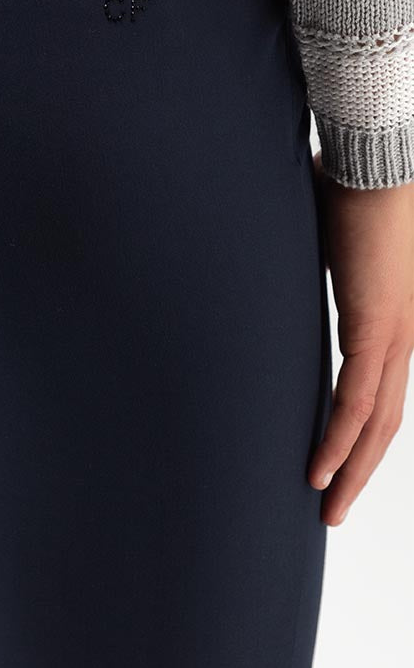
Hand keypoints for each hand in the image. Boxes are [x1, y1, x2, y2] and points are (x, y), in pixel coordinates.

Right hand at [308, 152, 413, 525]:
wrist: (377, 159)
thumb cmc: (350, 184)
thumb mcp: (322, 237)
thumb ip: (307, 261)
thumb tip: (267, 255)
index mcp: (392, 315)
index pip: (379, 390)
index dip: (359, 432)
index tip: (333, 461)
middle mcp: (402, 333)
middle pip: (385, 420)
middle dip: (359, 469)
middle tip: (331, 506)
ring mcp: (396, 333)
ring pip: (377, 423)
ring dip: (351, 470)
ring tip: (327, 508)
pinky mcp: (379, 329)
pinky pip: (358, 402)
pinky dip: (339, 442)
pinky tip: (318, 471)